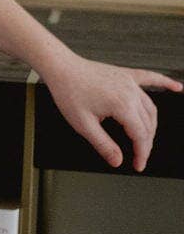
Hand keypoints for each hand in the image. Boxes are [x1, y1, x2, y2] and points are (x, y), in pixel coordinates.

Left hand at [39, 52, 182, 170]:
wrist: (61, 68)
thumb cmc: (69, 92)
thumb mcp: (83, 125)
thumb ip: (103, 145)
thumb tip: (117, 161)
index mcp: (122, 105)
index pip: (140, 135)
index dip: (141, 153)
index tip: (138, 165)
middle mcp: (130, 92)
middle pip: (148, 123)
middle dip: (146, 143)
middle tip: (139, 157)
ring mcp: (130, 81)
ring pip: (151, 107)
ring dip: (151, 125)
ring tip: (146, 140)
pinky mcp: (126, 75)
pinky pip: (150, 78)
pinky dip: (165, 83)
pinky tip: (178, 87)